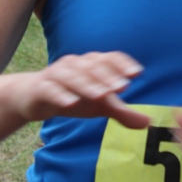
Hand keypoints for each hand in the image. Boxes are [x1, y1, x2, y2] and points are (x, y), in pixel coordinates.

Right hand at [11, 51, 149, 128]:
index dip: (123, 64)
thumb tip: (147, 122)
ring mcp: (56, 74)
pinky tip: (71, 104)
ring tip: (102, 96)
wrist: (34, 97)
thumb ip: (122, 112)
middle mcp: (75, 64)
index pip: (109, 58)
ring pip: (73, 76)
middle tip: (122, 87)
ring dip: (88, 85)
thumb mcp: (99, 106)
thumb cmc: (73, 96)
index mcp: (91, 64)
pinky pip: (51, 89)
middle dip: (108, 76)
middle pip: (93, 67)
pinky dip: (60, 95)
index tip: (137, 73)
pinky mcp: (41, 88)